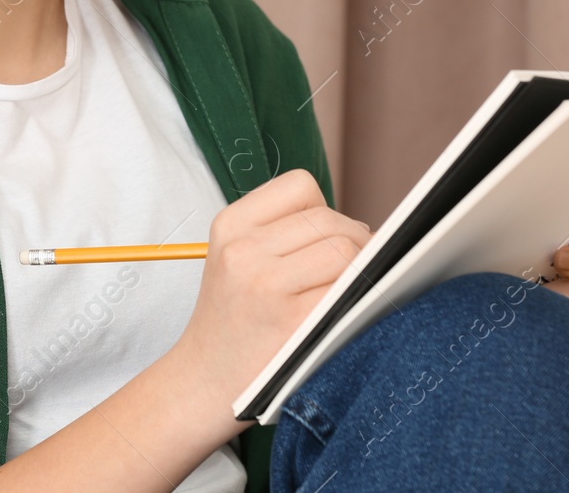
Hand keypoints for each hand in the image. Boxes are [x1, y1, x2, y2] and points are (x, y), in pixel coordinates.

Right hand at [169, 169, 374, 425]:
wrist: (204, 381)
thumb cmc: (232, 319)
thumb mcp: (235, 257)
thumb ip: (285, 232)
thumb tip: (364, 230)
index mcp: (229, 225)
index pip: (301, 186)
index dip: (324, 210)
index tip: (322, 238)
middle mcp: (243, 249)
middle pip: (331, 220)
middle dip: (352, 241)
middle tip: (344, 271)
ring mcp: (266, 285)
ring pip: (345, 249)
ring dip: (359, 269)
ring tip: (344, 291)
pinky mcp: (293, 321)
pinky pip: (348, 289)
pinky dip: (357, 297)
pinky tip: (343, 311)